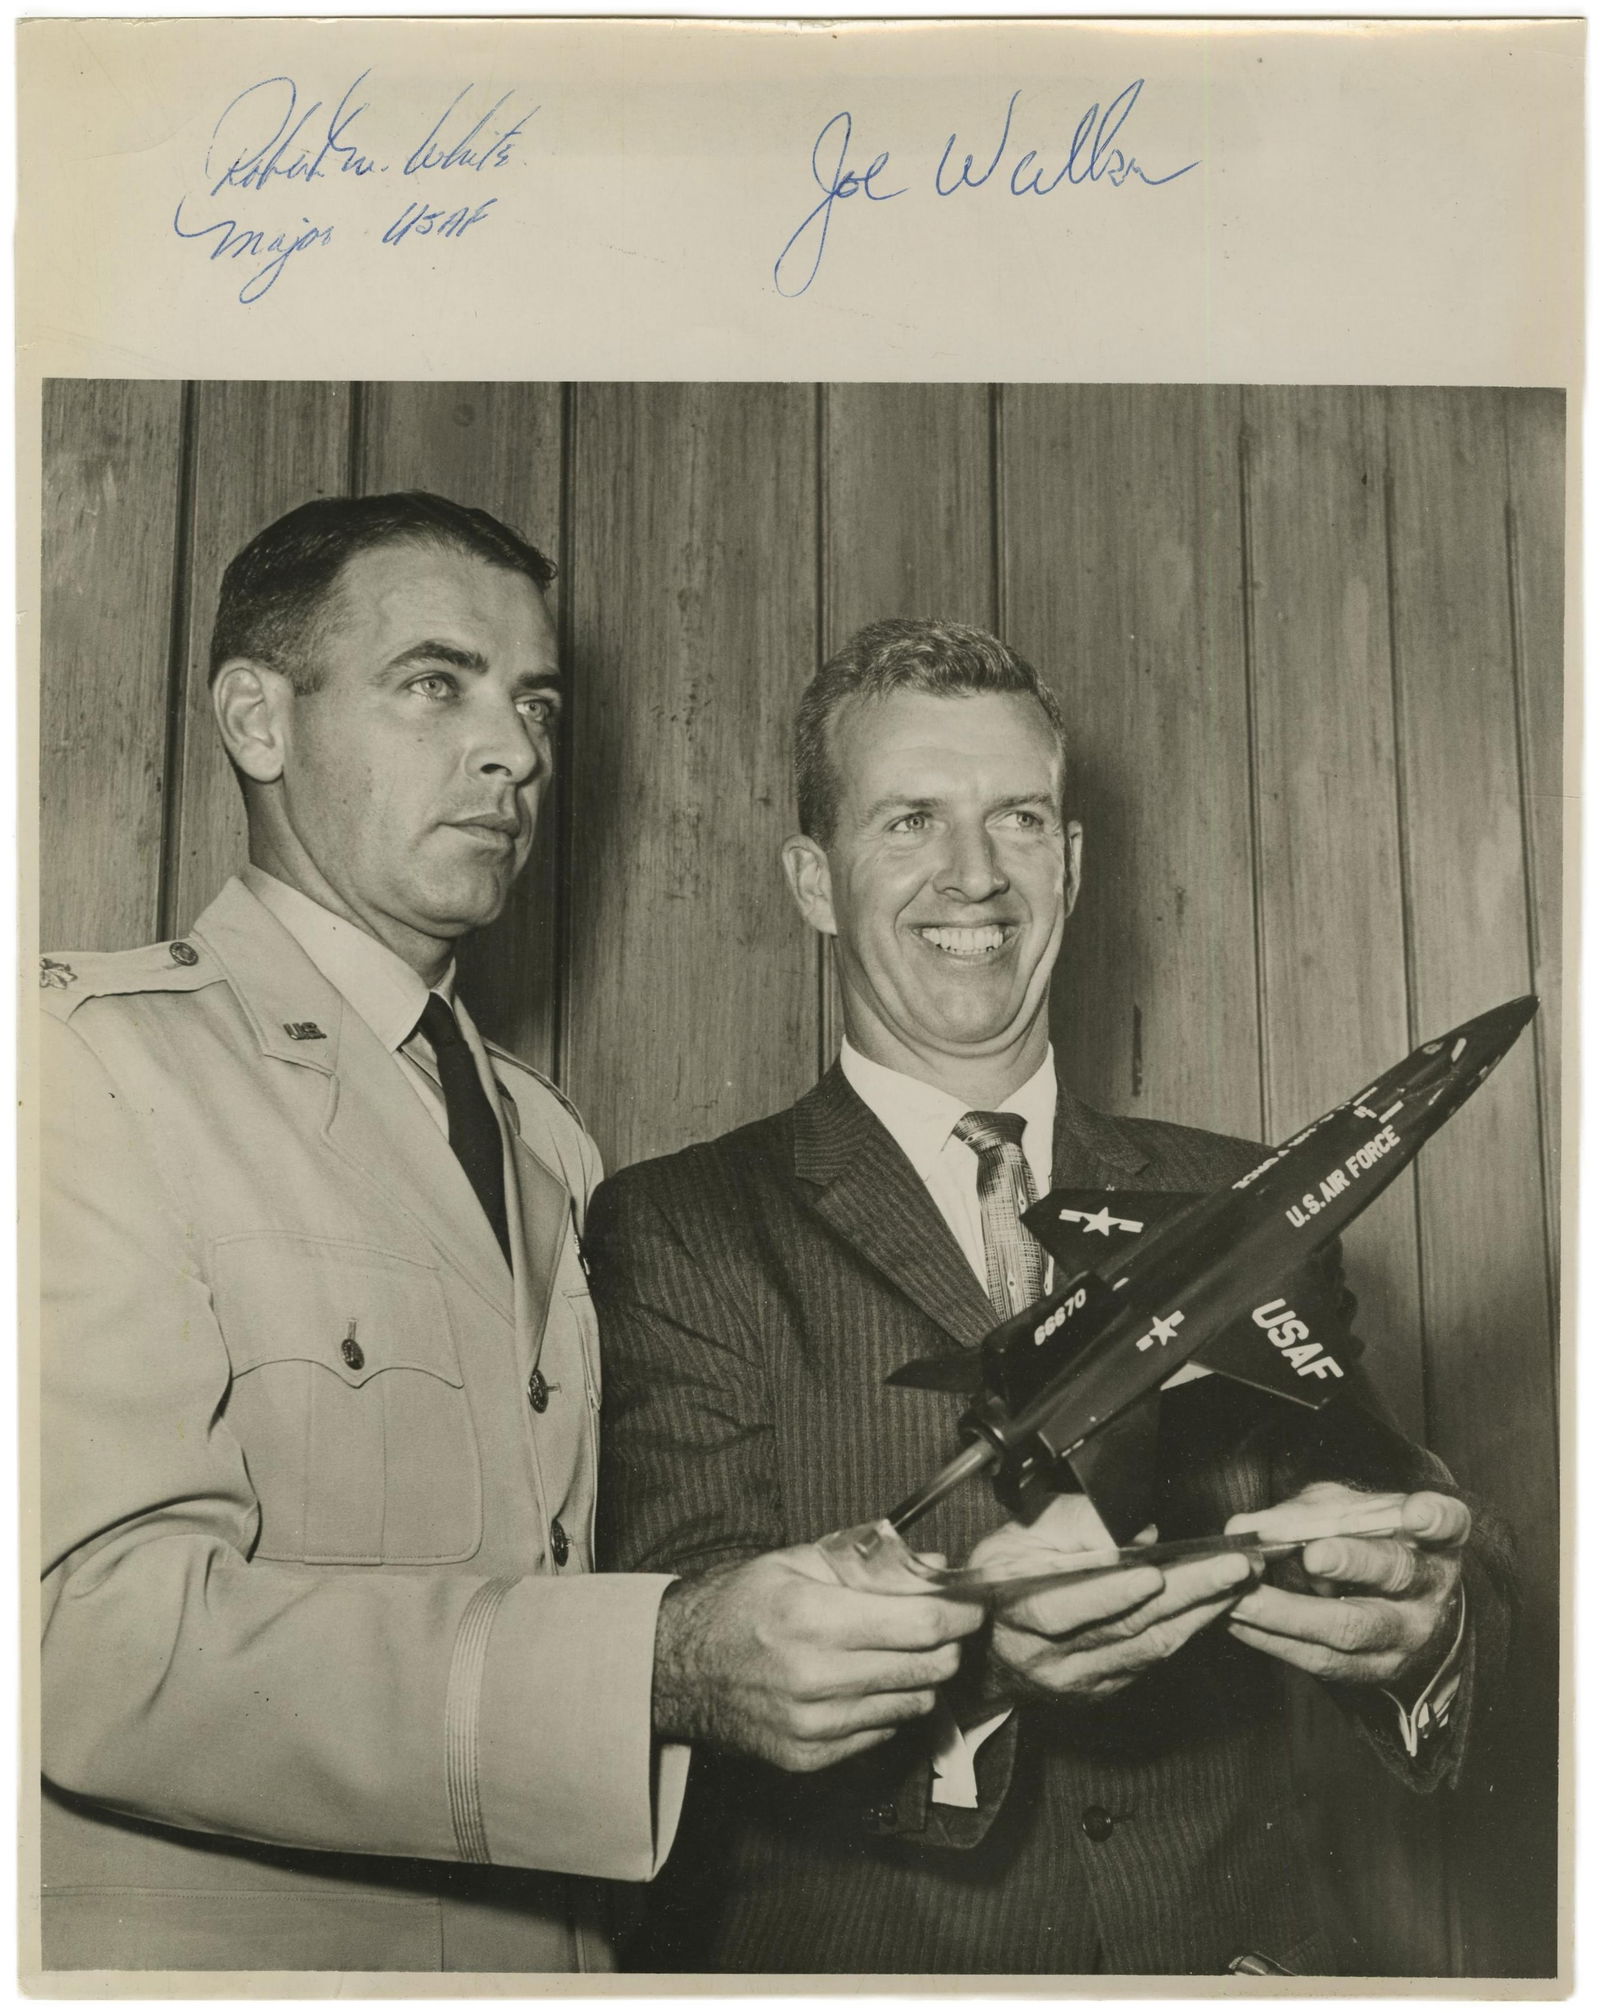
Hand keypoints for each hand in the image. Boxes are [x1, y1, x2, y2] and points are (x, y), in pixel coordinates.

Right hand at [651, 1543, 983, 1771]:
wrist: (680, 1667)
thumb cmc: (741, 1605)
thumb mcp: (799, 1561)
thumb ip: (872, 1562)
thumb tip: (938, 1567)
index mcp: (812, 1618)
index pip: (922, 1624)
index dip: (961, 1613)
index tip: (974, 1605)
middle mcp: (815, 1677)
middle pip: (927, 1668)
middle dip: (948, 1644)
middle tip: (943, 1626)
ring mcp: (812, 1725)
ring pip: (913, 1704)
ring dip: (921, 1677)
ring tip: (900, 1652)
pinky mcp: (808, 1757)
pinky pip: (882, 1733)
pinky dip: (888, 1706)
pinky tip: (867, 1682)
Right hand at [970, 1495, 1256, 1700]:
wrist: (991, 1643)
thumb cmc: (1005, 1577)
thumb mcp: (1018, 1536)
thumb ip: (1071, 1527)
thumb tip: (1132, 1535)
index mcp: (1017, 1614)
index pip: (1064, 1609)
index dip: (1110, 1593)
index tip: (1152, 1573)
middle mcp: (1049, 1658)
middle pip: (1125, 1626)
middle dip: (1185, 1593)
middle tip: (1231, 1567)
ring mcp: (1081, 1679)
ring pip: (1149, 1646)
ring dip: (1200, 1611)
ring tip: (1238, 1579)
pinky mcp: (1105, 1688)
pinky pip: (1154, 1658)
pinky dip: (1188, 1628)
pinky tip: (1215, 1603)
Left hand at [1224, 1481, 1468, 1688]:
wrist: (1405, 1613)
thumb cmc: (1369, 1544)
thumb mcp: (1349, 1513)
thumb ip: (1303, 1513)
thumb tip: (1242, 1525)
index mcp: (1432, 1538)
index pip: (1446, 1523)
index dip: (1434, 1518)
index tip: (1417, 1513)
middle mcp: (1429, 1587)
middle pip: (1397, 1574)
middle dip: (1354, 1562)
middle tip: (1314, 1554)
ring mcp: (1406, 1635)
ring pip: (1351, 1627)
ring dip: (1291, 1612)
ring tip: (1245, 1597)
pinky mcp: (1375, 1671)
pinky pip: (1322, 1660)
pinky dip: (1275, 1640)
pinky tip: (1239, 1622)